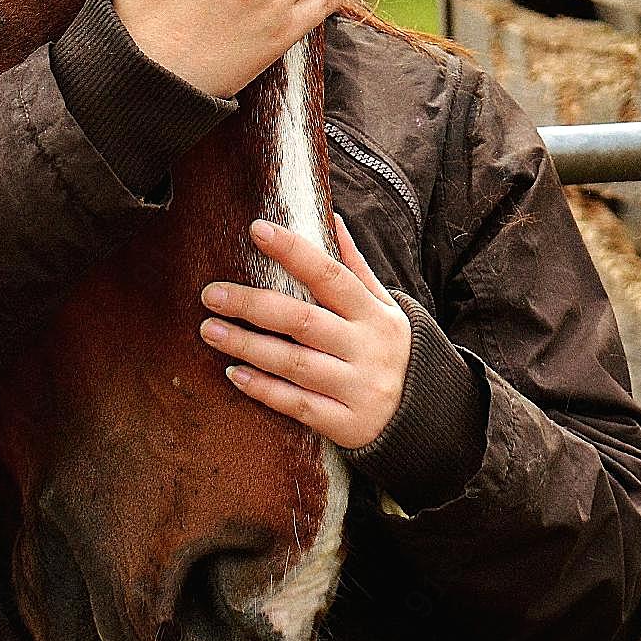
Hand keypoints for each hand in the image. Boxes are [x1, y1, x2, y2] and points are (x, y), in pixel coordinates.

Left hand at [198, 215, 411, 447]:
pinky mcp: (347, 424)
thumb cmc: (392, 351)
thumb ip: (354, 267)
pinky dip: (264, 389)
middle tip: (212, 294)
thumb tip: (332, 216)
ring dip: (247, 346)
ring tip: (210, 330)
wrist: (430, 419)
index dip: (294, 251)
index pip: (330, 275)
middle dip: (253, 305)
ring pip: (295, 364)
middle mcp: (367, 349)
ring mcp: (358, 388)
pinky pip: (299, 405)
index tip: (257, 229)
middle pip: (304, 321)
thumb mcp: (385, 307)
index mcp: (374, 314)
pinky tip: (234, 373)